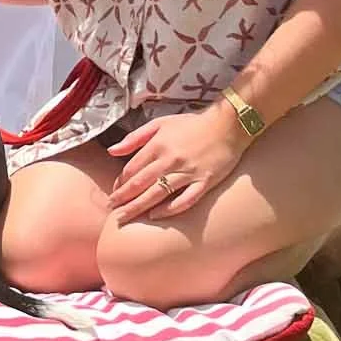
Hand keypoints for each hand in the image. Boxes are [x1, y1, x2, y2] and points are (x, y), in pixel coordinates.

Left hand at [106, 107, 247, 219]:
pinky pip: (185, 199)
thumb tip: (112, 150)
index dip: (121, 182)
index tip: (115, 192)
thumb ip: (135, 137)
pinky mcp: (204, 182)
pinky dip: (170, 208)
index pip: (132, 168)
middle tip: (112, 210)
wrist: (228, 125)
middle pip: (140, 183)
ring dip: (138, 206)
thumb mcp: (160, 124)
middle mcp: (170, 159)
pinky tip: (156, 216)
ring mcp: (188, 172)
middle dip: (123, 198)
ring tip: (124, 217)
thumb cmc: (193, 124)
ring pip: (157, 193)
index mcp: (158, 145)